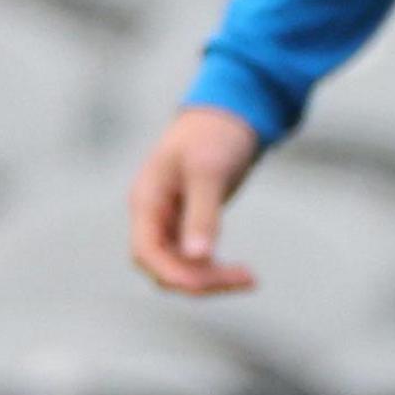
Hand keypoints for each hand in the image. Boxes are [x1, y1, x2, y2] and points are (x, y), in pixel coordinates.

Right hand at [126, 106, 266, 294]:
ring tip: (249, 277)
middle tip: (248, 278)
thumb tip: (197, 256)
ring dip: (209, 278)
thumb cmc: (214, 134)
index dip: (173, 273)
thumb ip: (202, 214)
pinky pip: (191, 258)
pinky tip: (240, 271)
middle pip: (162, 267)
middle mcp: (152, 215)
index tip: (210, 282)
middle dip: (199, 280)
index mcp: (147, 201)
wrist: (228, 113)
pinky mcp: (188, 222)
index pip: (146, 252)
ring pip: (178, 266)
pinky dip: (212, 268)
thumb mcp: (209, 172)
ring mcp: (168, 220)